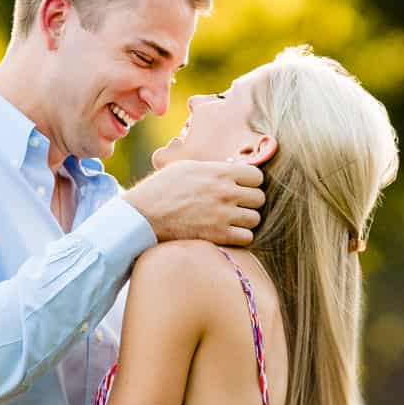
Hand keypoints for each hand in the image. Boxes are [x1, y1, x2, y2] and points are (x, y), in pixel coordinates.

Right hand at [123, 159, 263, 246]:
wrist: (144, 214)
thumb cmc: (163, 189)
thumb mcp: (188, 168)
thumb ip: (214, 169)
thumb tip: (232, 170)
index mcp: (219, 172)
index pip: (257, 176)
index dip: (251, 183)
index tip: (242, 188)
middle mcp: (225, 192)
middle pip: (259, 198)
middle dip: (250, 202)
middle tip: (237, 206)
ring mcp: (223, 214)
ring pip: (255, 219)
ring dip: (246, 221)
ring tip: (232, 221)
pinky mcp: (218, 235)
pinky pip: (247, 237)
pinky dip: (240, 237)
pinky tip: (228, 233)